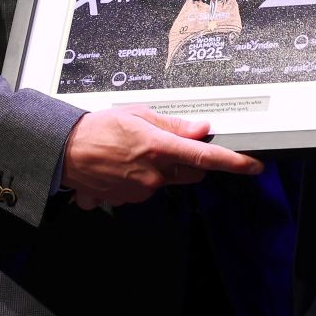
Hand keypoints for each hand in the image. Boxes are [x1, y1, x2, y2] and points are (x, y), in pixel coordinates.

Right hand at [62, 105, 261, 208]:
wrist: (63, 153)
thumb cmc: (95, 130)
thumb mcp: (138, 116)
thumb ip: (173, 126)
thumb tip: (200, 129)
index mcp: (160, 149)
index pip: (206, 157)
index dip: (233, 162)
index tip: (252, 165)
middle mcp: (154, 174)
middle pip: (191, 173)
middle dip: (190, 162)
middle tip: (168, 145)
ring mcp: (142, 190)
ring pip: (169, 181)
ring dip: (162, 169)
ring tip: (134, 152)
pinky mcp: (129, 200)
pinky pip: (147, 189)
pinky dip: (141, 178)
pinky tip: (123, 165)